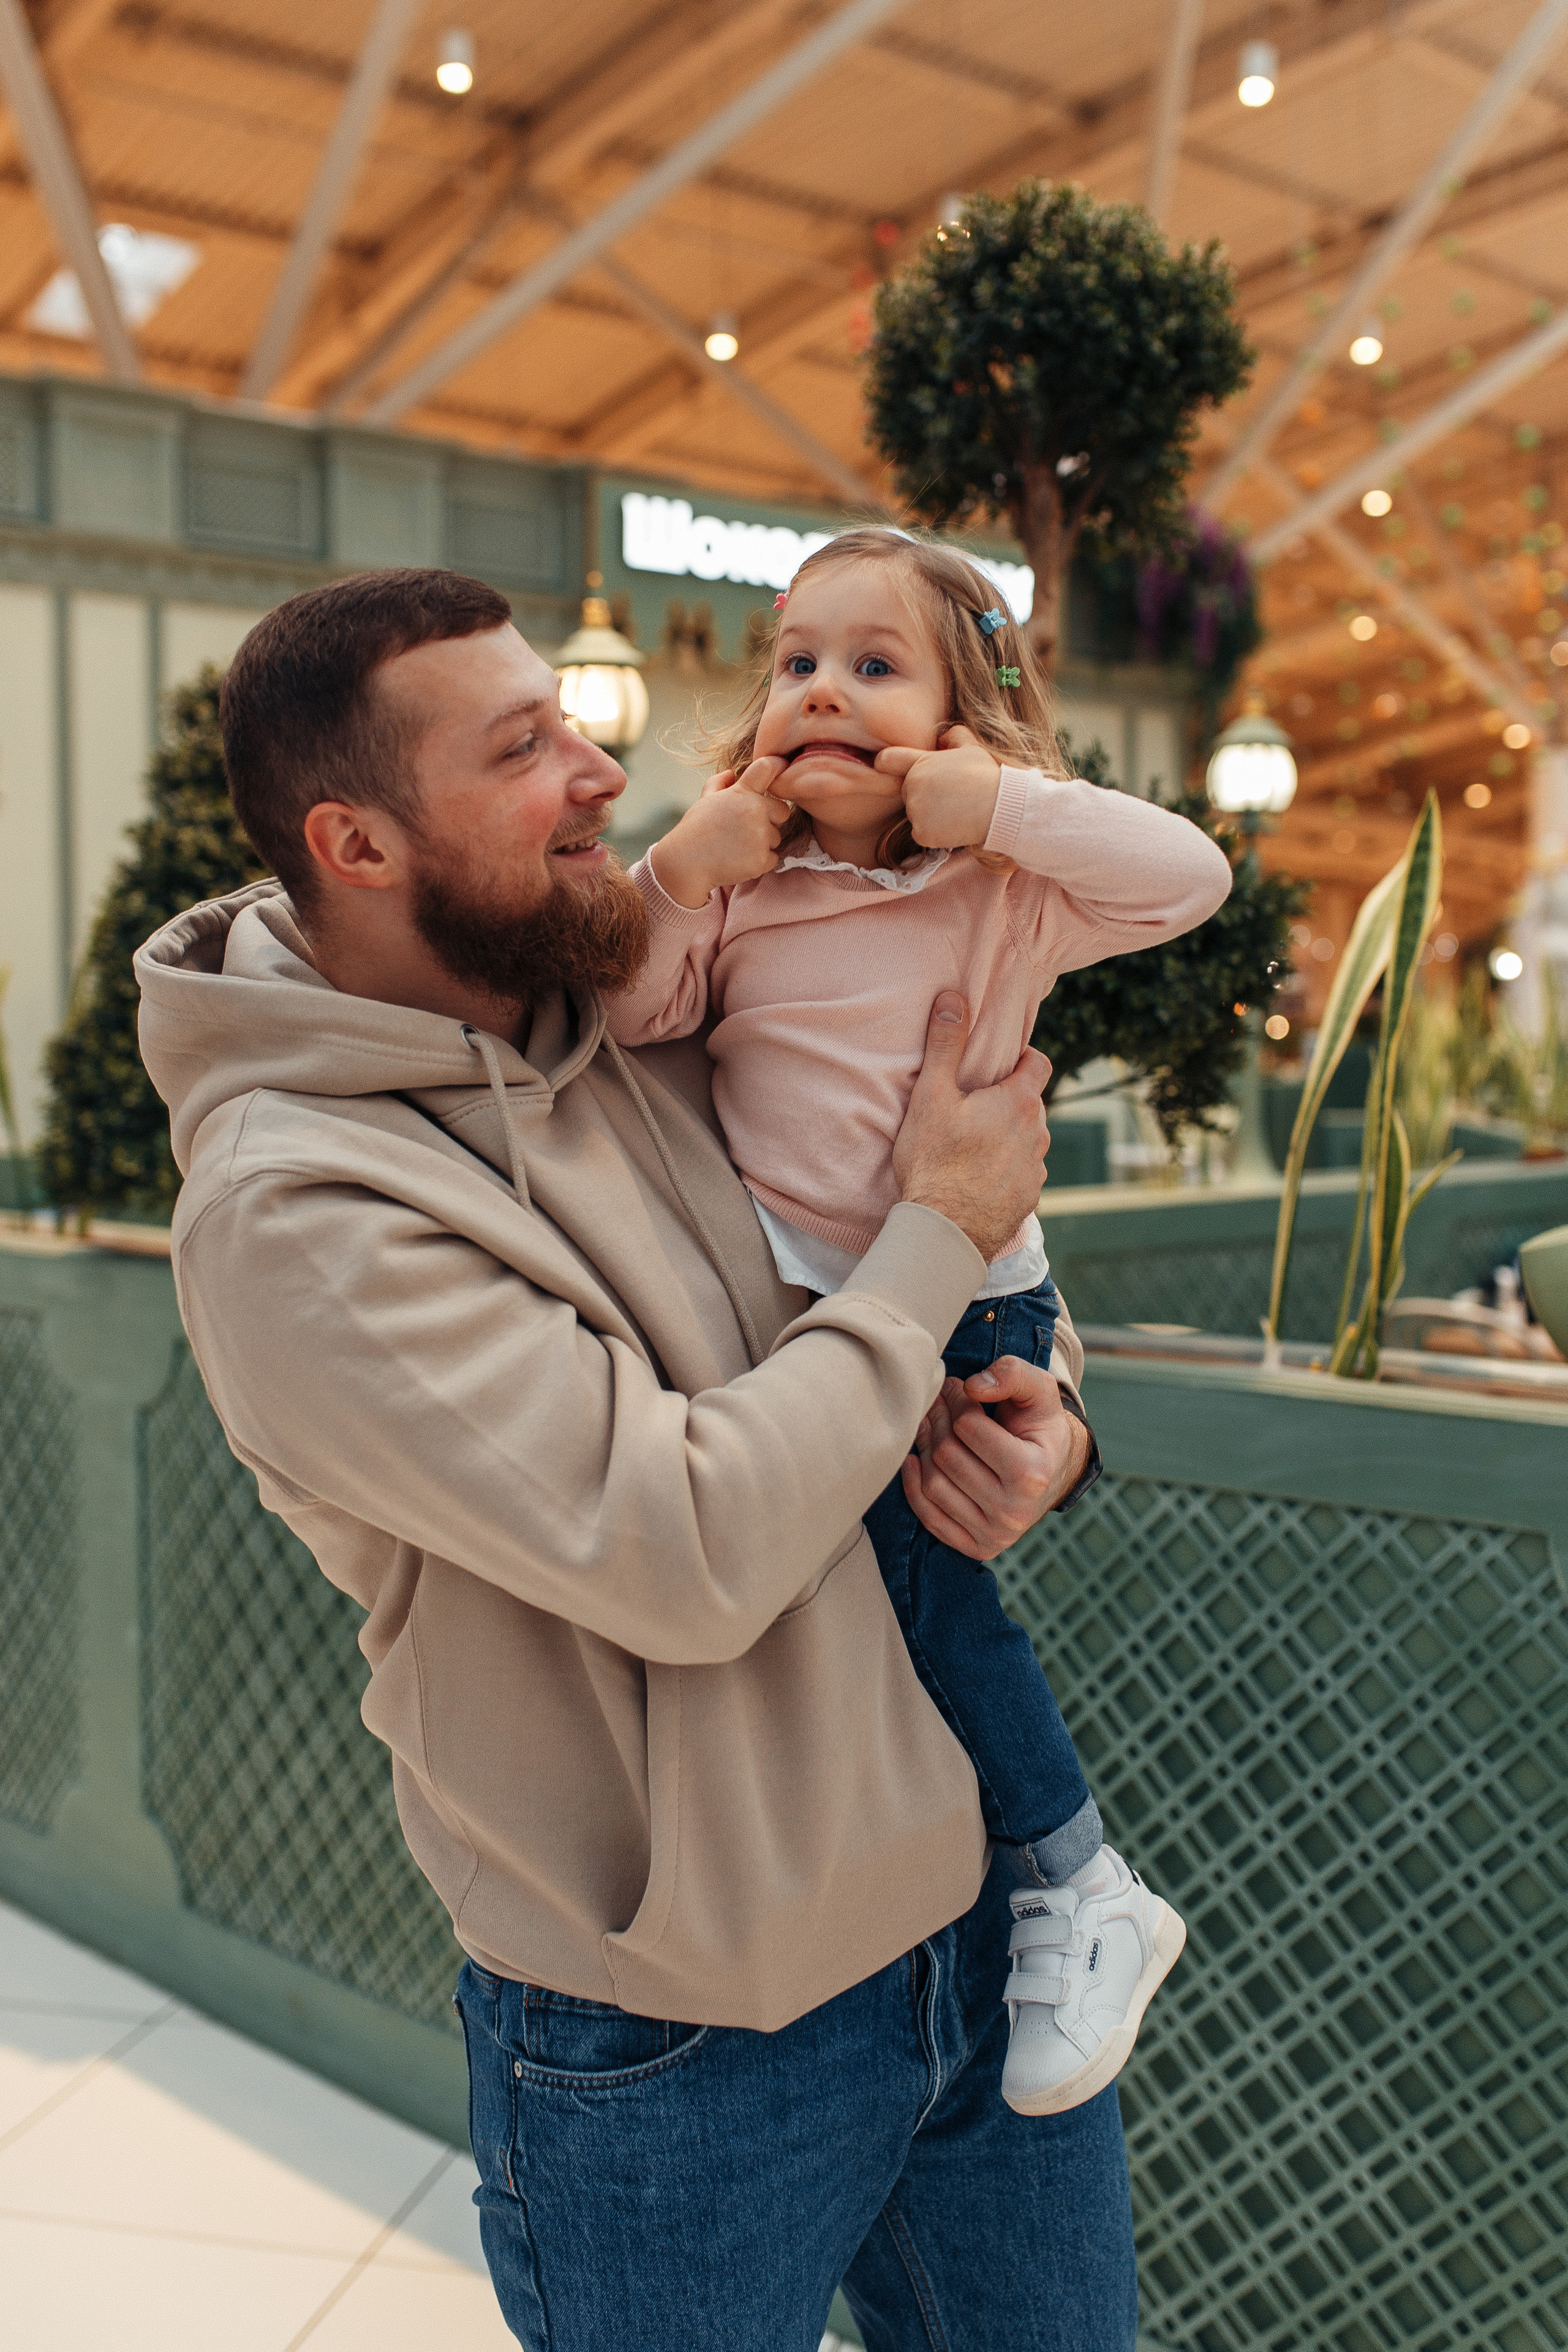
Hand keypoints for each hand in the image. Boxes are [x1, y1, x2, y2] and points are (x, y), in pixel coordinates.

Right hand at [648, 756, 791, 908]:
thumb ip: (719, 783)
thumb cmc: (695, 829)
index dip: (777, 767)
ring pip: (776, 837)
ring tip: (736, 846)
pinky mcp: (761, 859)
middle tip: (745, 828)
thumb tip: (731, 773)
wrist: (685, 862)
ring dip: (762, 843)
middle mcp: (754, 810)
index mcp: (741, 792)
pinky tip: (739, 859)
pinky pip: (772, 858)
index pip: (767, 768)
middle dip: (769, 819)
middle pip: (782, 811)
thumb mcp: (705, 800)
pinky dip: (759, 861)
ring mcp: (759, 836)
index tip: (781, 767)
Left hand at [874, 725, 1000, 847]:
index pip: (887, 760)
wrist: (1001, 805)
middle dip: (923, 796)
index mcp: (920, 763)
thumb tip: (943, 737)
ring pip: (915, 816)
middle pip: (907, 794)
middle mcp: (913, 785)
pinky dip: (934, 834)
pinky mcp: (922, 833)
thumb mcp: (971, 747)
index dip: (885, 764)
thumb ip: (953, 737)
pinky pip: (921, 834)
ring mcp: (915, 810)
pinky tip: (954, 826)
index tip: (884, 768)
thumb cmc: (988, 775)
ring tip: (956, 811)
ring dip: (929, 816)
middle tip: (950, 797)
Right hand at [893, 993, 1050, 1258]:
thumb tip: (954, 998)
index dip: (1023, 1058)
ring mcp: (1036, 1171)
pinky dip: (1005, 1172)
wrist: (944, 1232)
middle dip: (1009, 1100)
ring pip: (1028, 1141)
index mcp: (1020, 1103)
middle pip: (1031, 1104)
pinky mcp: (1027, 1201)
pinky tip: (976, 1180)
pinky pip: (1021, 1175)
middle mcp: (1038, 1135)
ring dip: (1008, 1138)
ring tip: (972, 1147)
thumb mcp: (931, 1096)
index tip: (1001, 1062)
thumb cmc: (934, 1162)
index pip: (1039, 1064)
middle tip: (974, 1107)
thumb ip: (945, 1045)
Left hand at [901, 1357, 1090, 1560]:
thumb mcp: (1039, 1389)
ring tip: (930, 1425)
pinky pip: (929, 1516)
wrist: (1052, 1473)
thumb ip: (1013, 1373)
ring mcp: (995, 1535)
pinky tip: (916, 1458)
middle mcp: (1014, 1511)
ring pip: (933, 1483)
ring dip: (924, 1447)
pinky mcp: (977, 1548)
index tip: (959, 1388)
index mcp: (1032, 1473)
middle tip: (938, 1402)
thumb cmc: (1039, 1426)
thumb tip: (972, 1386)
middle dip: (938, 1420)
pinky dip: (914, 1485)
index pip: (968, 1427)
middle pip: (947, 1456)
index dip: (958, 1399)